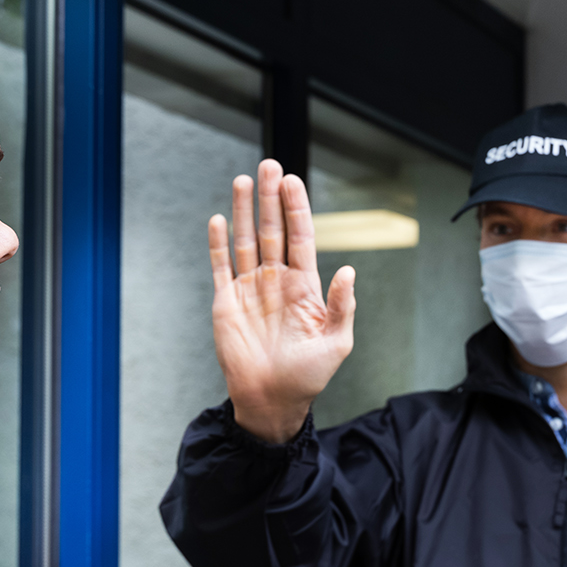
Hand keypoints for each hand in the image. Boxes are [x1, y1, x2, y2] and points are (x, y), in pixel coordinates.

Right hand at [209, 159, 355, 442]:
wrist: (272, 401)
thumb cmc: (307, 376)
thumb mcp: (336, 343)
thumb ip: (342, 306)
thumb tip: (348, 271)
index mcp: (304, 287)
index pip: (300, 238)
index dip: (296, 209)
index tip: (292, 181)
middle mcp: (276, 281)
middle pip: (273, 230)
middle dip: (271, 198)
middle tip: (269, 165)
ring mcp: (250, 289)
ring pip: (246, 240)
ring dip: (245, 210)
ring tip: (244, 180)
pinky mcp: (226, 302)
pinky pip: (220, 266)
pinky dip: (218, 243)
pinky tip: (219, 219)